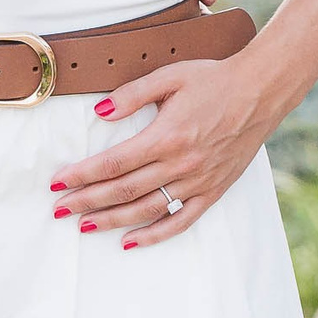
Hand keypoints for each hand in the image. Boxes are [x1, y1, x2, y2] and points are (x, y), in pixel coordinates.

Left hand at [49, 55, 287, 250]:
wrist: (260, 92)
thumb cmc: (213, 79)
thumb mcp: (169, 77)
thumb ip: (132, 95)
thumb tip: (100, 111)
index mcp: (165, 136)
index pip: (113, 164)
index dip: (82, 175)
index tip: (57, 182)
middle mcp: (180, 164)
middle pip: (124, 190)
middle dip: (87, 201)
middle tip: (59, 209)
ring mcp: (197, 181)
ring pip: (147, 209)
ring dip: (112, 220)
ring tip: (85, 225)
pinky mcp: (213, 190)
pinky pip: (181, 221)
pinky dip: (155, 235)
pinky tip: (131, 241)